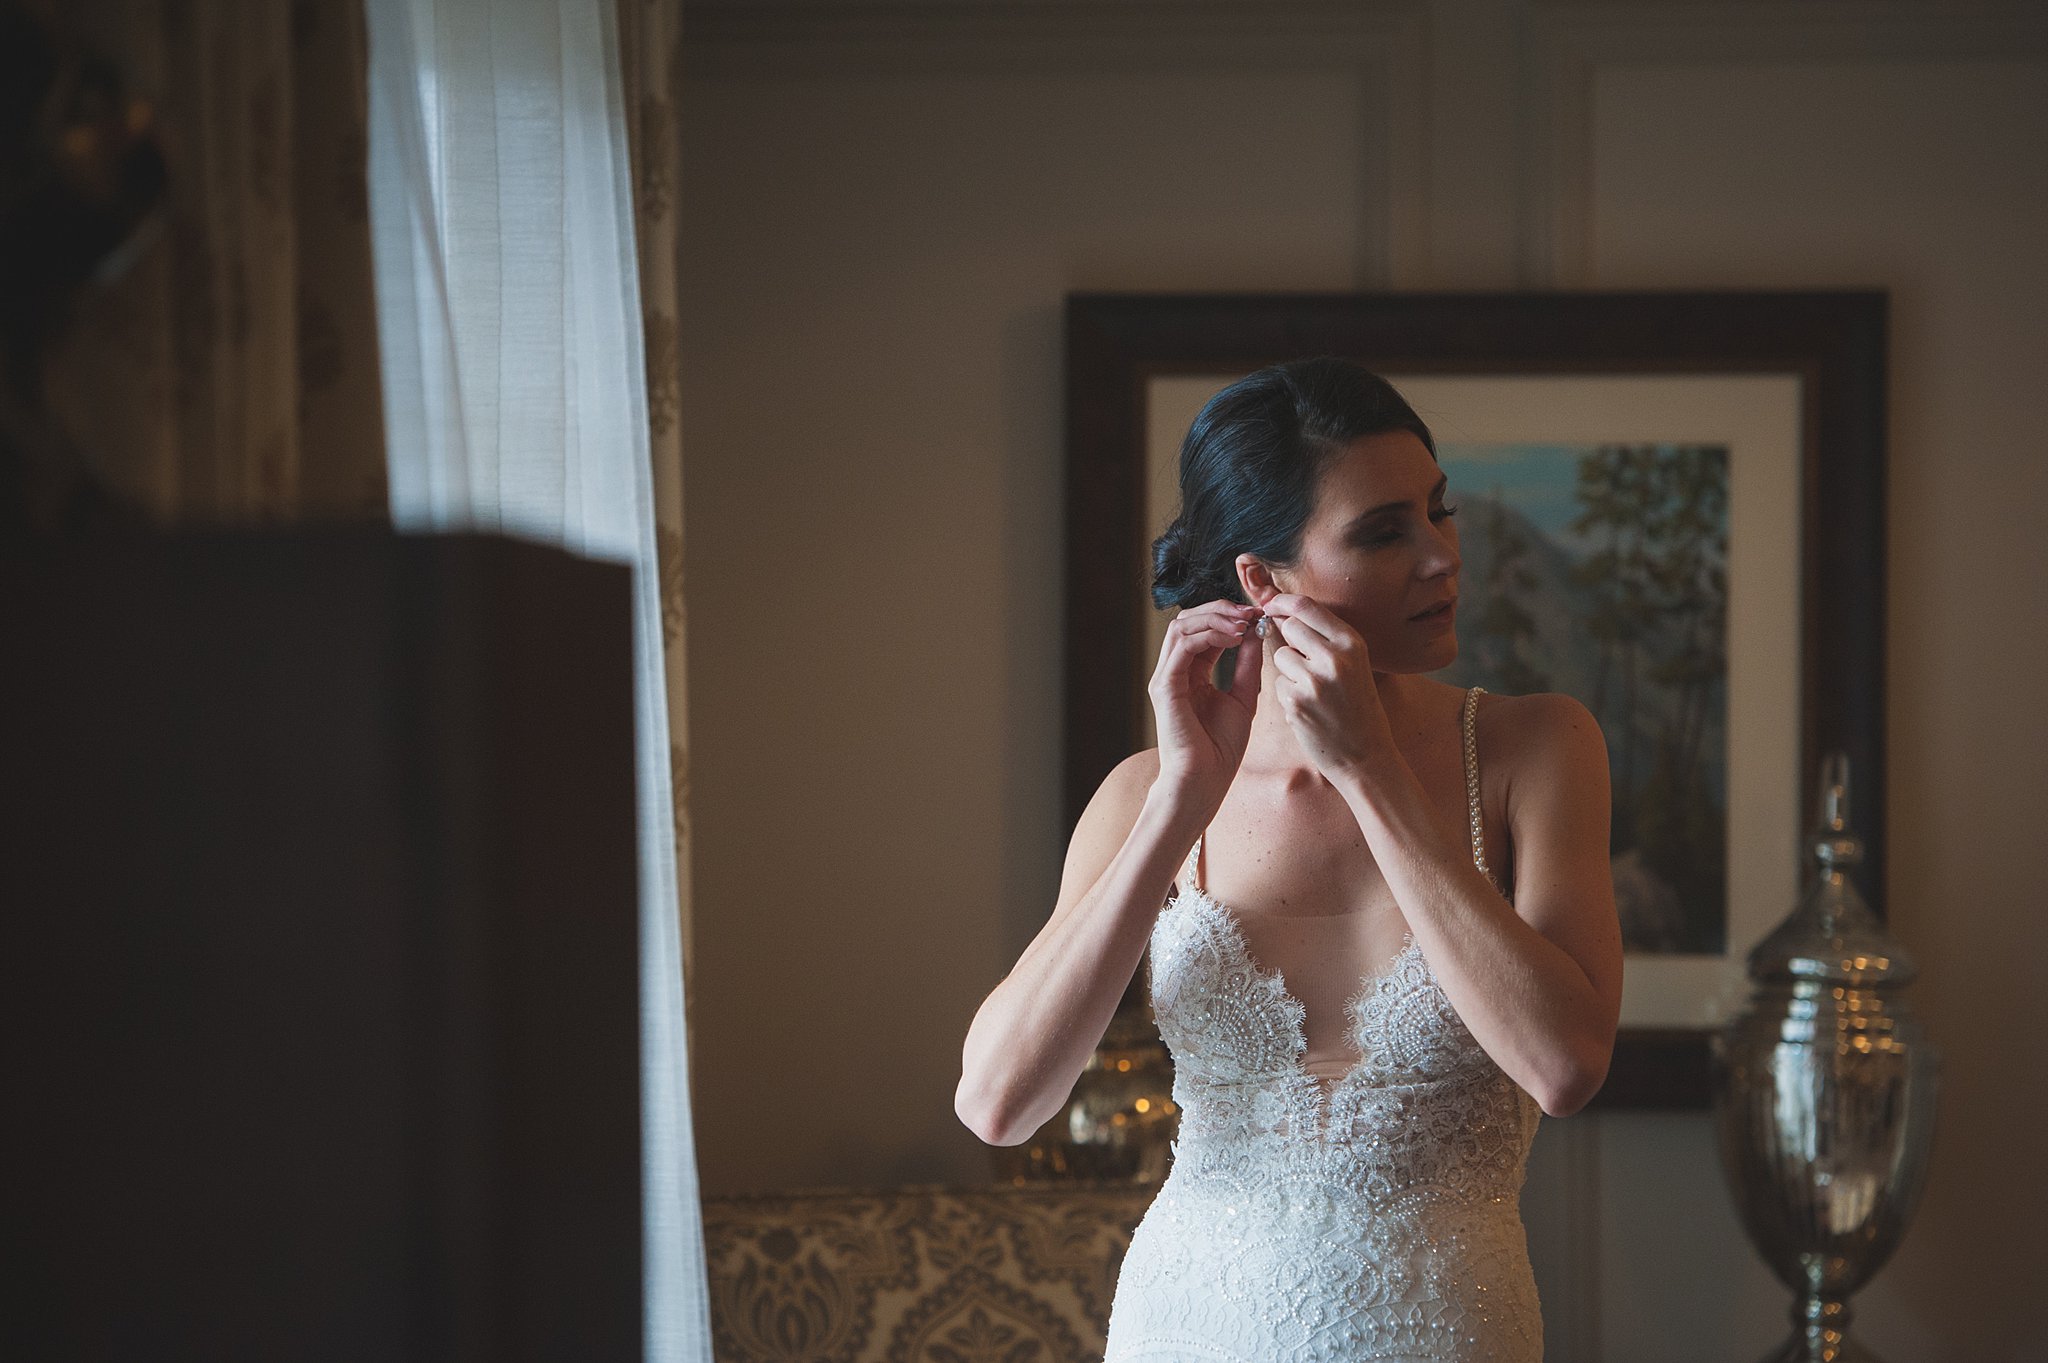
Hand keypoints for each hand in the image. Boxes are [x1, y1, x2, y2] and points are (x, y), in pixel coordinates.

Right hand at [1148, 598, 1263, 813]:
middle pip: (1187, 620)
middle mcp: (1174, 671)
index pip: (1202, 629)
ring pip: (1181, 626)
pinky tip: (1233, 638)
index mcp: (1191, 673)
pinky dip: (1209, 634)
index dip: (1229, 616)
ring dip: (1215, 618)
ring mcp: (1166, 677)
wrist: (1205, 781)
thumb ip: (1246, 665)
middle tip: (1251, 611)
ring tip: (1243, 623)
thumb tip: (1256, 632)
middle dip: (1220, 609)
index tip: (1258, 614)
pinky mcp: (1165, 686)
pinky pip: (1183, 646)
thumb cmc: (1220, 749)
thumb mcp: (1243, 697)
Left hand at [1261, 593, 1397, 782]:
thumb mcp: (1353, 664)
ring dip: (1288, 671)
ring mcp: (1314, 680)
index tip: (1271, 604)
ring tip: (1313, 692)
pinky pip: (1278, 684)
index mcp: (1351, 643)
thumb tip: (1284, 613)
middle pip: (1289, 628)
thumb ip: (1324, 639)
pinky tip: (1309, 710)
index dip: (1282, 602)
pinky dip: (1288, 695)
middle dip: (1290, 641)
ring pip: (1280, 656)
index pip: (1306, 607)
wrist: (1366, 755)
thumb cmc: (1357, 707)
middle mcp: (1334, 657)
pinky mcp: (1297, 702)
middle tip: (1306, 663)